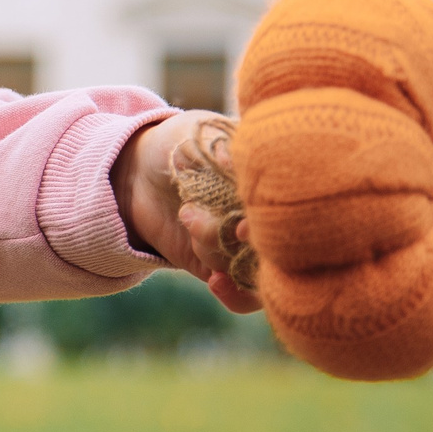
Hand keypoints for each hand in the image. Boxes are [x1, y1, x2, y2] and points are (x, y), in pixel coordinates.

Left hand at [112, 113, 262, 313]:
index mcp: (276, 180)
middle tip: (234, 227)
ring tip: (188, 215)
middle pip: (280, 241)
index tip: (251, 218)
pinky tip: (216, 280)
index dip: (279, 215)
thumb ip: (221, 150)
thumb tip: (238, 165)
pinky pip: (246, 295)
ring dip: (219, 246)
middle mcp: (269, 216)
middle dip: (253, 237)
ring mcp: (248, 245)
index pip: (295, 203)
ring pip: (255, 266)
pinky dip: (235, 295)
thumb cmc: (177, 144)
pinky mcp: (225, 267)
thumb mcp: (197, 136)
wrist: (136, 173)